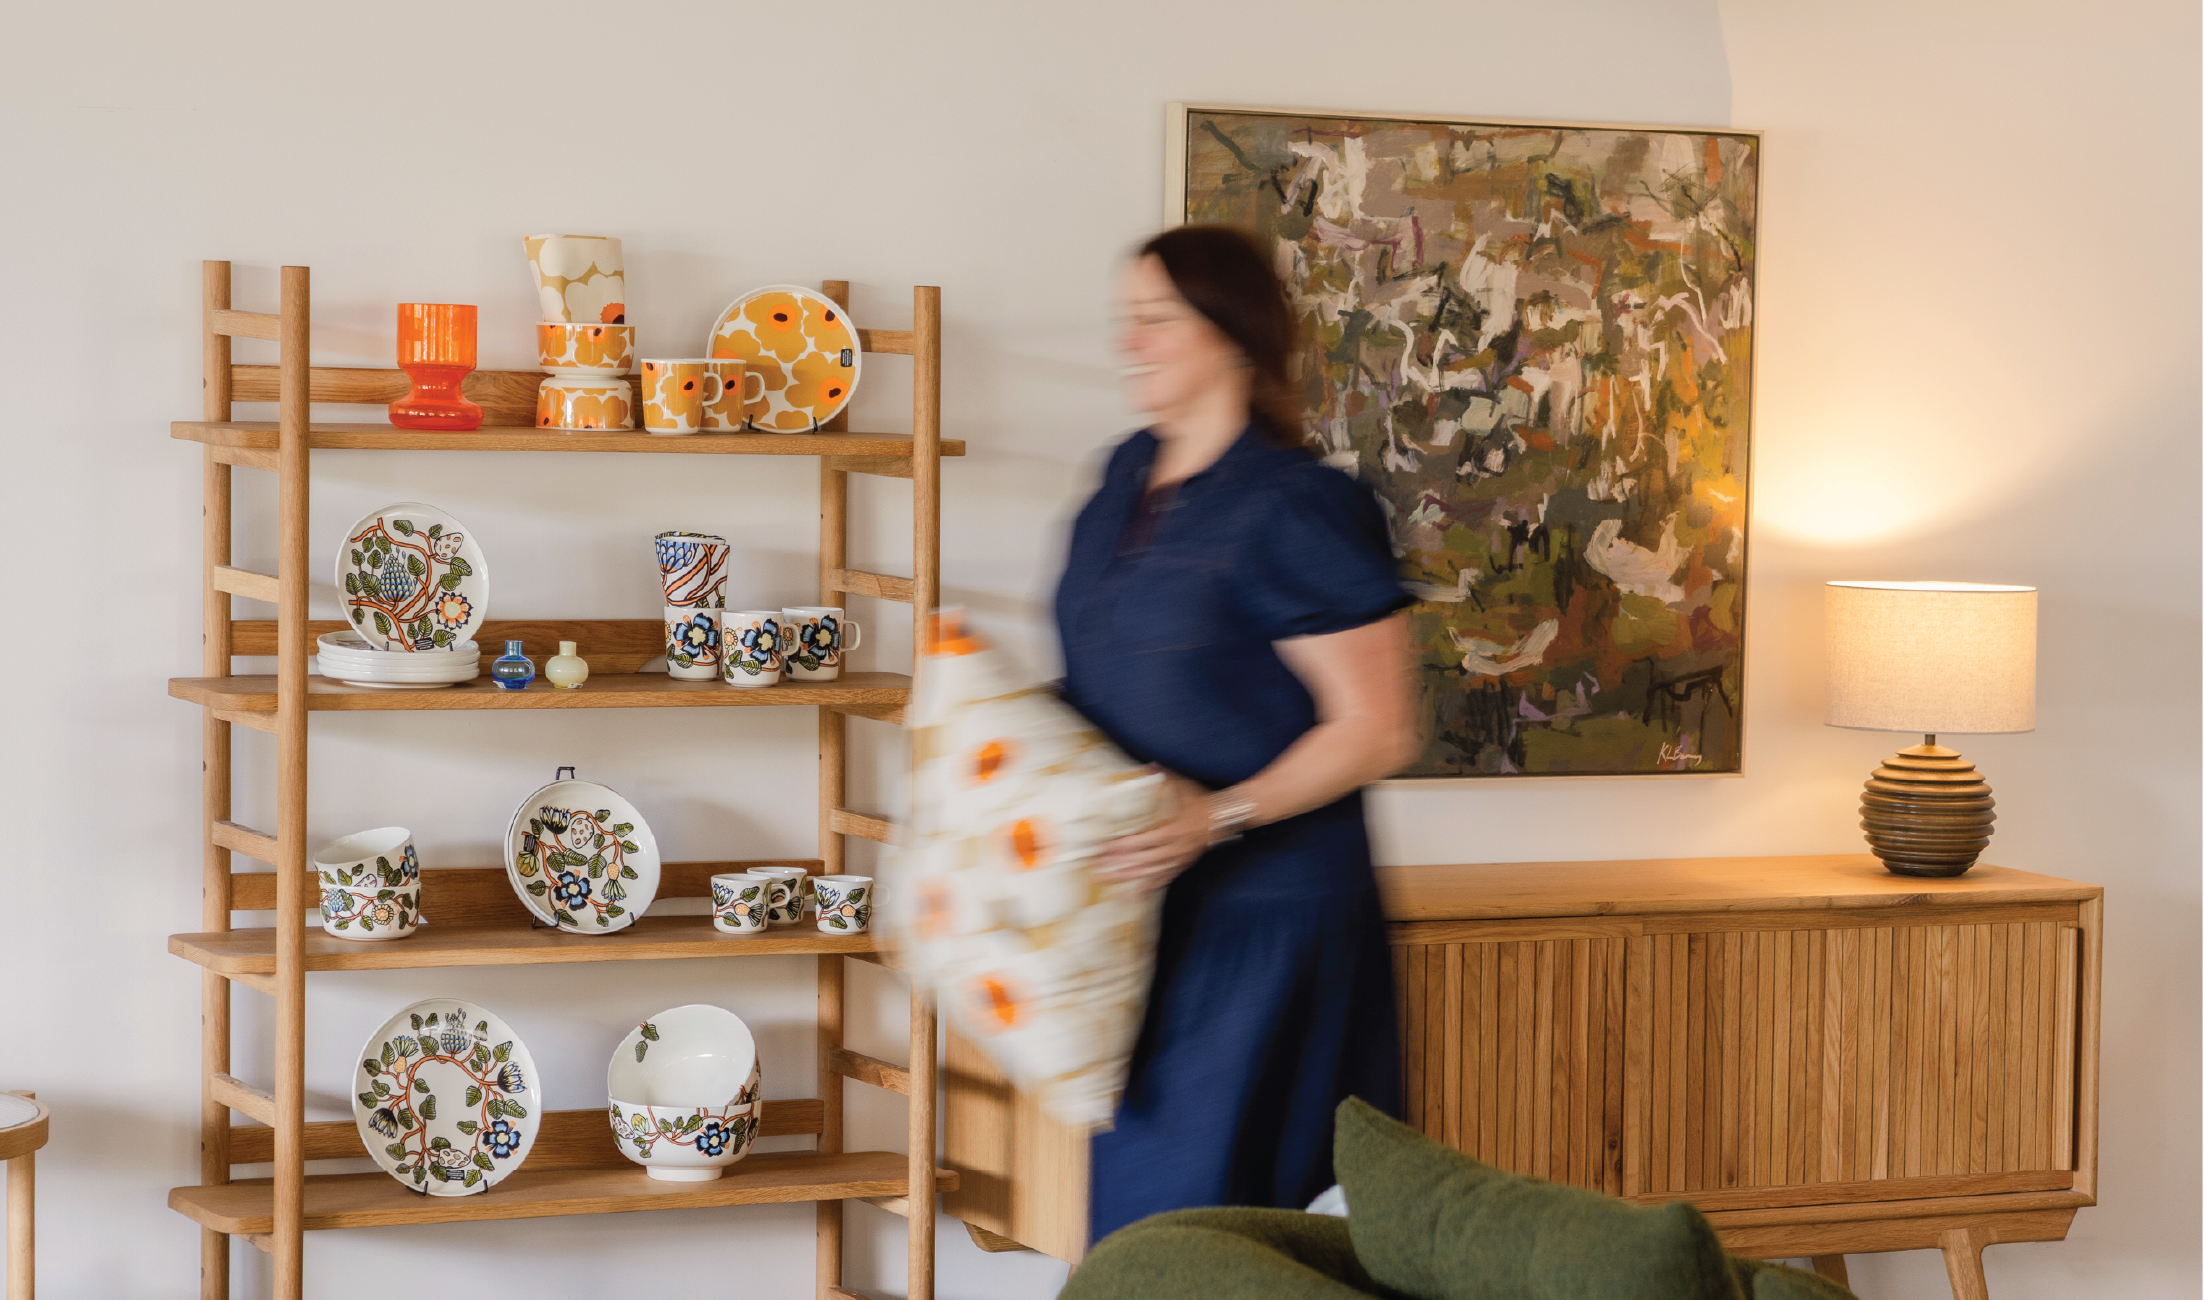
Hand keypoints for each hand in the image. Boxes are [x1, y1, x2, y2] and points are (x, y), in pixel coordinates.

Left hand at [1097, 770, 1214, 893]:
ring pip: (1154, 870)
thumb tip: (1147, 765)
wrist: (1223, 817)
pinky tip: (1137, 892)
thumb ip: (1165, 777)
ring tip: (1112, 878)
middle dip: (1123, 862)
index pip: (1147, 840)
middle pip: (1146, 858)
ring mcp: (1180, 857)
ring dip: (1132, 875)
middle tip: (1101, 865)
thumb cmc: (1202, 801)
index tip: (1109, 846)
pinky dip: (1152, 885)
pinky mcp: (1184, 863)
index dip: (1128, 845)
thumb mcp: (1183, 786)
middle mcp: (1177, 847)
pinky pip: (1166, 877)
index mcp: (1175, 829)